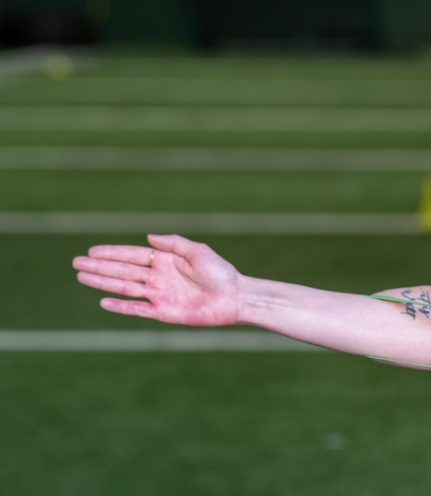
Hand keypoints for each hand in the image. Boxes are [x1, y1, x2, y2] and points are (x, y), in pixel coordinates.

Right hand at [72, 234, 240, 325]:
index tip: (92, 251)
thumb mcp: (198, 252)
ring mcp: (159, 294)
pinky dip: (120, 306)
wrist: (234, 297)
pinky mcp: (163, 312)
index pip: (133, 255)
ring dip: (103, 282)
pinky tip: (103, 301)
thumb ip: (173, 244)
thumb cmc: (220, 272)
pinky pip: (136, 308)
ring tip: (81, 277)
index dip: (112, 253)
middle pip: (122, 270)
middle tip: (76, 262)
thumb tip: (149, 237)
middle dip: (99, 266)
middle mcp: (158, 277)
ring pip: (124, 287)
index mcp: (166, 260)